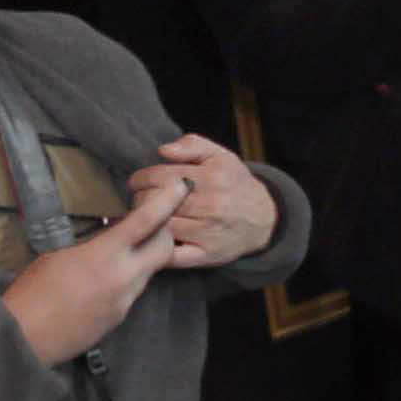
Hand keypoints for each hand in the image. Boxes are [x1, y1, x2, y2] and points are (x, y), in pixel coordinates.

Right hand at [0, 172, 185, 364]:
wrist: (25, 338)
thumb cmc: (32, 291)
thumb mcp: (57, 254)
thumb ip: (91, 242)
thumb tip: (108, 232)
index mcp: (103, 255)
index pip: (146, 222)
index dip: (168, 201)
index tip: (182, 186)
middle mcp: (123, 278)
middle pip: (165, 248)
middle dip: (164, 232)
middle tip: (149, 223)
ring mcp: (125, 300)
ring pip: (150, 270)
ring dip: (144, 257)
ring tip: (119, 251)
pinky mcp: (120, 318)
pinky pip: (135, 291)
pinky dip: (128, 278)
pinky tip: (105, 279)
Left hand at [137, 134, 274, 268]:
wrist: (263, 219)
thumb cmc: (235, 184)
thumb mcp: (221, 156)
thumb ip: (192, 145)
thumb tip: (163, 150)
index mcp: (211, 178)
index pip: (158, 176)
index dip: (140, 178)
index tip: (137, 182)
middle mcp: (211, 205)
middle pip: (154, 201)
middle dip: (139, 198)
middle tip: (139, 198)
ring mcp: (208, 232)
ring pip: (159, 226)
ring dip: (145, 221)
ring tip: (145, 215)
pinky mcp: (206, 255)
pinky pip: (172, 255)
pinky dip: (158, 248)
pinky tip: (154, 238)